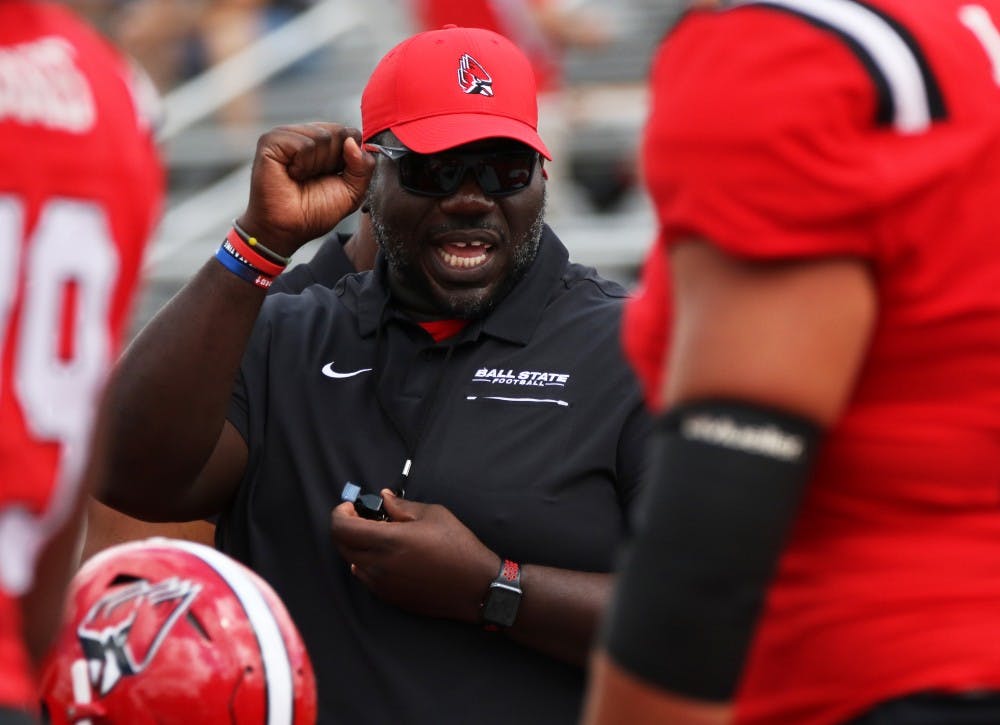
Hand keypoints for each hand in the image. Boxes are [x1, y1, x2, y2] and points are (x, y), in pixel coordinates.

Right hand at [237, 123, 374, 256]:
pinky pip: (304, 144)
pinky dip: (303, 165)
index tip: (334, 176)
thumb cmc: (314, 212)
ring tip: (301, 177)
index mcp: (324, 143)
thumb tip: (353, 142)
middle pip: (340, 132)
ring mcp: (287, 135)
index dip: (350, 158)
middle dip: (334, 162)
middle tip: (315, 178)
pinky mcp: (272, 141)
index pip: (351, 133)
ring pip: (322, 136)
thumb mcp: (352, 192)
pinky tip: (291, 174)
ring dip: (317, 165)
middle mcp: (306, 134)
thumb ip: (364, 167)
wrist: (288, 229)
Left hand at [330, 490, 499, 622]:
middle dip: (346, 527)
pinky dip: (367, 562)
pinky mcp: (389, 597)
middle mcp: (378, 565)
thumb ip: (401, 506)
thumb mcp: (433, 515)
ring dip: (358, 546)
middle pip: (342, 545)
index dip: (340, 514)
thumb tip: (384, 498)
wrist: (475, 586)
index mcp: (388, 541)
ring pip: (352, 562)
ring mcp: (382, 584)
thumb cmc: (458, 546)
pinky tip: (387, 555)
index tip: (350, 507)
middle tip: (362, 517)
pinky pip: (366, 577)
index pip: (342, 528)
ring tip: (379, 536)